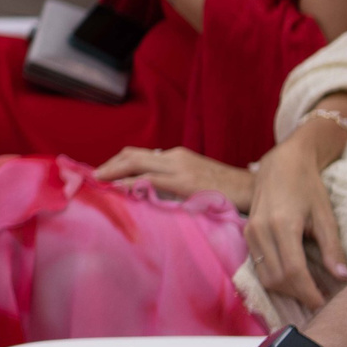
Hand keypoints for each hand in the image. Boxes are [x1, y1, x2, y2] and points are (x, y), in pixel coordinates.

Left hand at [90, 145, 251, 202]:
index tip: (100, 175)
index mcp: (175, 157)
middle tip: (92, 178)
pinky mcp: (185, 181)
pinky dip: (130, 182)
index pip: (138, 156)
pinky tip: (118, 189)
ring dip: (114, 171)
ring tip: (97, 182)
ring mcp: (179, 167)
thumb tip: (148, 191)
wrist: (254, 190)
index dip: (116, 164)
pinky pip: (151, 180)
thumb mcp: (194, 181)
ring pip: (136, 163)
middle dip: (109, 165)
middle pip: (132, 155)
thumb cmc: (224, 190)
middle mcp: (174, 157)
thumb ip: (172, 183)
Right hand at [244, 136, 346, 310]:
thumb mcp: (325, 215)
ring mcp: (250, 233)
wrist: (282, 163)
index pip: (294, 271)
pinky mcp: (246, 234)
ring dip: (286, 289)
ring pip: (265, 276)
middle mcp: (261, 230)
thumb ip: (333, 247)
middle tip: (321, 298)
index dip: (309, 293)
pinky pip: (258, 266)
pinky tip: (294, 277)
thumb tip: (342, 276)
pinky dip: (276, 278)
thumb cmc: (308, 186)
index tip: (325, 304)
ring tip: (309, 289)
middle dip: (299, 294)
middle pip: (277, 279)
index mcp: (282, 224)